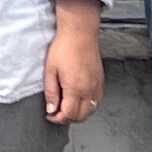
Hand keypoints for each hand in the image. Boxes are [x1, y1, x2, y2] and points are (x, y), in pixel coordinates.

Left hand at [43, 0, 103, 124]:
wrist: (80, 33)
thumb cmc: (65, 48)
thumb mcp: (51, 70)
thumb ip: (51, 92)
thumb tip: (51, 108)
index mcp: (75, 88)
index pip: (68, 114)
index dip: (57, 118)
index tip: (50, 115)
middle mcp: (89, 90)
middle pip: (81, 116)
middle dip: (67, 118)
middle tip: (56, 112)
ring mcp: (97, 87)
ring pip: (90, 111)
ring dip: (78, 114)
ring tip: (66, 106)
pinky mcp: (101, 82)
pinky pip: (96, 102)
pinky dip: (87, 106)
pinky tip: (78, 100)